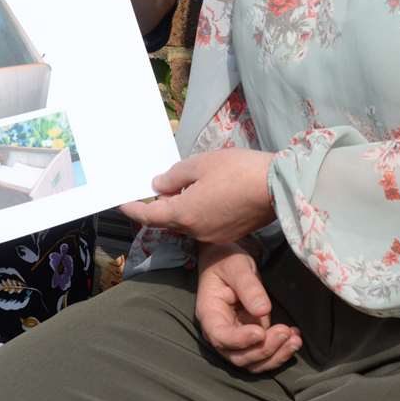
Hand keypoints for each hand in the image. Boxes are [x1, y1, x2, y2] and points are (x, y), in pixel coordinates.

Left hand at [119, 149, 276, 243]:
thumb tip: (158, 186)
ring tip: (185, 187)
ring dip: (182, 209)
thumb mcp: (200, 164)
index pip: (149, 216)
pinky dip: (198, 213)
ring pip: (188, 224)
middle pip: (169, 221)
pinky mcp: (230, 235)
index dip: (133, 209)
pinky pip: (205, 224)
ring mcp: (214, 236)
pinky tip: (207, 196)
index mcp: (184, 215)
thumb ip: (174, 177)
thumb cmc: (237, 171)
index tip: (122, 204)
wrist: (277, 186)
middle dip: (160, 207)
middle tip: (157, 188)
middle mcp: (196, 232)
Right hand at [196, 242, 300, 372]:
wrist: (227, 260)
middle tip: (285, 332)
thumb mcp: (237, 266)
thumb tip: (263, 310)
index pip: (221, 336)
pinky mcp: (250, 337)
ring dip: (275, 356)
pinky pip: (263, 353)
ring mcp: (235, 337)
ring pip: (253, 361)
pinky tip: (295, 337)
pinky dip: (280, 351)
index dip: (240, 340)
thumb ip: (249, 287)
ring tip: (295, 341)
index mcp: (209, 313)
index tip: (261, 332)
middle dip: (264, 349)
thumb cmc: (227, 259)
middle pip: (238, 356)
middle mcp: (220, 332)